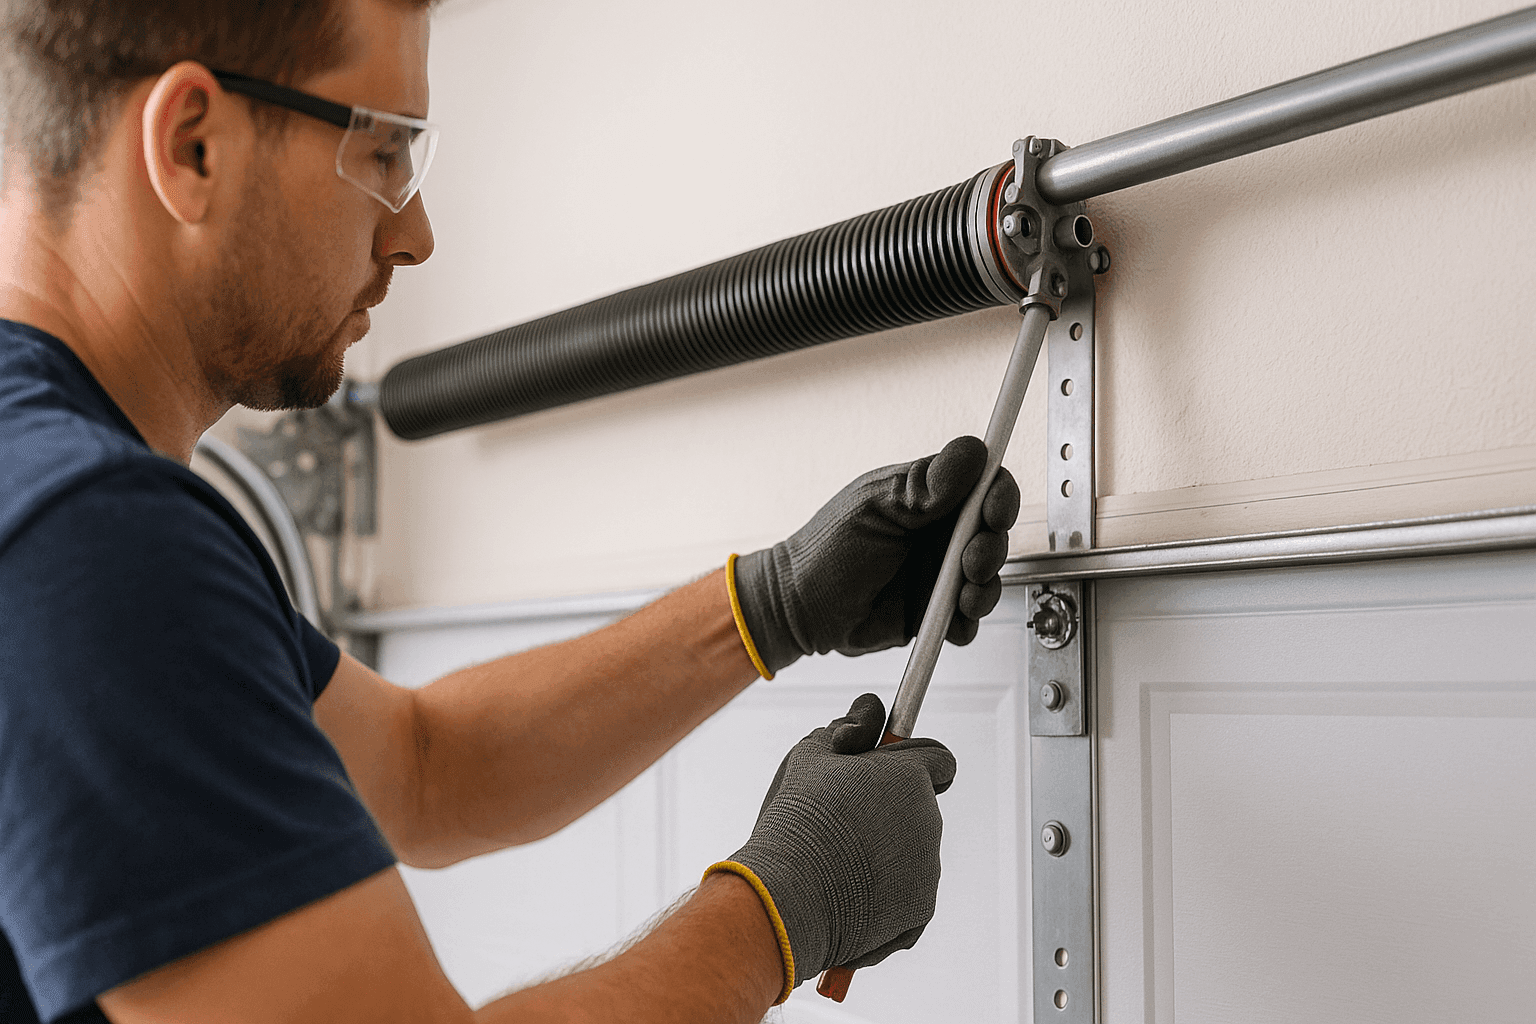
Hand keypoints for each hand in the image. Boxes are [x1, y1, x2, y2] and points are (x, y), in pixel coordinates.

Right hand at [709, 694, 955, 990]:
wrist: (787, 899)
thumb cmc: (796, 820)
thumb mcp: (811, 755)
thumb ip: (849, 726)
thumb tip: (871, 707)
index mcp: (909, 776)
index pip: (939, 758)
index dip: (911, 760)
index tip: (883, 771)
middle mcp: (929, 820)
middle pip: (919, 806)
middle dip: (889, 809)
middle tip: (842, 820)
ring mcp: (929, 869)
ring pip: (913, 850)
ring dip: (885, 850)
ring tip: (834, 860)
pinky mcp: (920, 910)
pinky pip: (907, 892)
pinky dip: (882, 893)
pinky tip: (843, 893)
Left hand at [733, 435, 1018, 674]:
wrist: (799, 608)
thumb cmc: (825, 550)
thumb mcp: (873, 507)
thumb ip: (923, 486)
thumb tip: (970, 453)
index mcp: (927, 498)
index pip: (982, 485)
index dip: (997, 495)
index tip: (992, 510)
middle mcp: (939, 534)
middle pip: (994, 532)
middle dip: (991, 547)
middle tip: (970, 560)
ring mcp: (939, 573)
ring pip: (987, 578)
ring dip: (983, 588)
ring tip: (961, 595)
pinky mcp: (935, 612)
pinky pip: (967, 619)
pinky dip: (966, 622)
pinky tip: (949, 621)